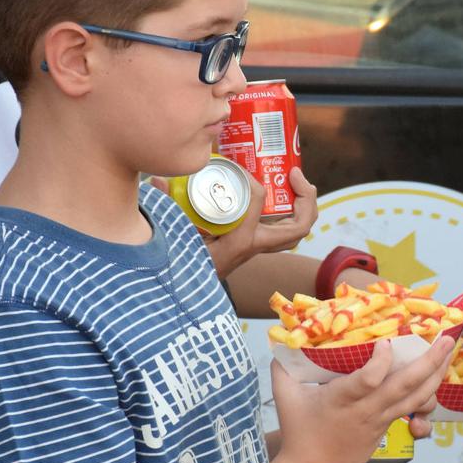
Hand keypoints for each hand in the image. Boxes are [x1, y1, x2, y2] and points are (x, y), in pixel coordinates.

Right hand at [152, 168, 317, 279]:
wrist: (190, 293)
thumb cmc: (184, 263)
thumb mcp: (174, 235)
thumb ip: (167, 208)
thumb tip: (157, 181)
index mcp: (237, 242)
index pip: (256, 202)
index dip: (253, 179)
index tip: (239, 169)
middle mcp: (255, 246)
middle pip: (297, 227)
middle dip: (305, 199)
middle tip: (293, 174)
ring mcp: (259, 248)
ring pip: (296, 231)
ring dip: (304, 206)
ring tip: (295, 181)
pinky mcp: (257, 246)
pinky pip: (285, 230)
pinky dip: (291, 212)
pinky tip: (284, 194)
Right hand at [271, 335, 454, 462]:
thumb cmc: (298, 432)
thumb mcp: (285, 397)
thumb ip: (282, 367)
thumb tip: (281, 340)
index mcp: (341, 400)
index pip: (368, 381)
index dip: (381, 362)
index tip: (386, 343)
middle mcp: (366, 410)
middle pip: (403, 386)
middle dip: (428, 362)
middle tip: (445, 339)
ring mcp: (380, 420)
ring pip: (416, 398)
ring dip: (435, 374)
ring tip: (448, 351)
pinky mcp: (386, 426)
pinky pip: (412, 407)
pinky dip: (426, 390)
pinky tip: (435, 374)